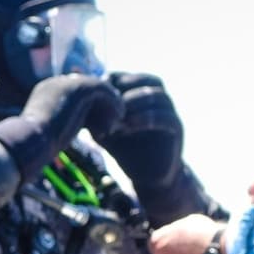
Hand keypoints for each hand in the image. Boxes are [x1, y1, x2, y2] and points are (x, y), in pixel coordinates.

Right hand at [0, 74, 123, 181]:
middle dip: (100, 106)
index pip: (74, 94)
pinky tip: (119, 116)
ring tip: (117, 121)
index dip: (88, 109)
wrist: (31, 139)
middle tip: (112, 122)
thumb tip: (65, 134)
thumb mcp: (49, 132)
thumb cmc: (37, 144)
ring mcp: (66, 83)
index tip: (98, 126)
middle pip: (86, 90)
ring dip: (109, 105)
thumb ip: (60, 125)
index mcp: (46, 92)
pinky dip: (113, 102)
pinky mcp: (78, 88)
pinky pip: (103, 90)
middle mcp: (55, 83)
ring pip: (96, 89)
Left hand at [98, 72, 182, 189]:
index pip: (133, 77)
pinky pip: (166, 118)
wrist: (148, 177)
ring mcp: (171, 114)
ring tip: (119, 112)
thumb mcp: (107, 129)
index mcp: (145, 97)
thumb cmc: (126, 150)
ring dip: (137, 101)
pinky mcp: (176, 131)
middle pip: (151, 80)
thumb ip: (97, 114)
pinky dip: (148, 118)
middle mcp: (161, 102)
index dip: (116, 79)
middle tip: (111, 96)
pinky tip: (130, 125)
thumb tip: (76, 100)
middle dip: (129, 85)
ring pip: (159, 97)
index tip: (100, 90)